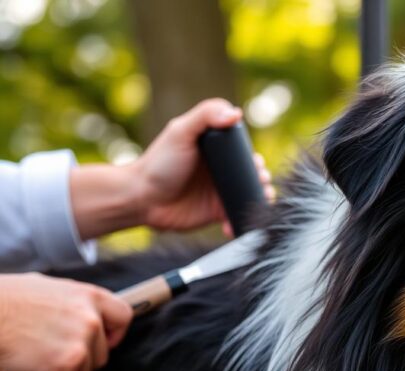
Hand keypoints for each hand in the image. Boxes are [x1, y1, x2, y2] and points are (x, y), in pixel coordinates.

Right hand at [0, 273, 131, 370]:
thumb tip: (84, 318)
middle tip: (40, 360)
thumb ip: (71, 306)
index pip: (122, 317)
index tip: (101, 344)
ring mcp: (82, 341)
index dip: (114, 335)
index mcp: (88, 296)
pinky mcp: (68, 363)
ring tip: (22, 366)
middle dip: (74, 363)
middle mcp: (91, 318)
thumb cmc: (3, 302)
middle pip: (100, 355)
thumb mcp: (46, 290)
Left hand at [132, 98, 274, 232]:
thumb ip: (205, 116)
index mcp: (216, 148)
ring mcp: (221, 190)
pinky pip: (240, 216)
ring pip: (251, 194)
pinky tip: (238, 223)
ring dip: (260, 200)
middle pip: (253, 173)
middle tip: (259, 185)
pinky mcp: (219, 212)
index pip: (244, 151)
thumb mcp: (180, 132)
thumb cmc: (158, 163)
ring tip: (257, 204)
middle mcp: (221, 169)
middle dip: (262, 180)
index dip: (254, 158)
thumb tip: (236, 114)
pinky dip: (244, 221)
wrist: (141, 199)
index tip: (256, 165)